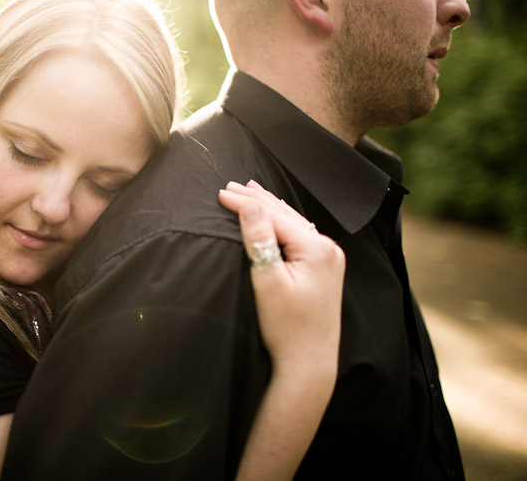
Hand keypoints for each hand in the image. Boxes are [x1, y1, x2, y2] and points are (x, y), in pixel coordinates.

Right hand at [220, 181, 344, 479]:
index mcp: (317, 249)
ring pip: (294, 223)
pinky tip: (274, 217)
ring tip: (251, 192)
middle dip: (258, 199)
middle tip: (231, 186)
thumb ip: (260, 240)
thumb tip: (249, 206)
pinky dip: (282, 223)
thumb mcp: (268, 281)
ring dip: (270, 208)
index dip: (246, 203)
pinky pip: (300, 235)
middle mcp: (328, 249)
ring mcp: (329, 259)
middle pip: (286, 215)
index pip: (274, 216)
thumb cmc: (286, 328)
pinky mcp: (325, 269)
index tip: (220, 193)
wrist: (309, 363)